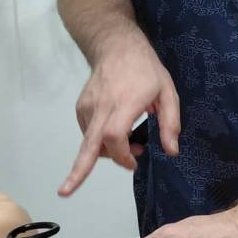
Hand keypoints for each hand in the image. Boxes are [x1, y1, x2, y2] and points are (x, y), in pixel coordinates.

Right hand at [61, 38, 180, 196]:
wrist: (116, 46)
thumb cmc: (146, 69)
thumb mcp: (168, 92)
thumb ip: (170, 123)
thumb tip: (171, 152)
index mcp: (125, 102)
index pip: (114, 135)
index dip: (122, 155)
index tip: (134, 163)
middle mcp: (101, 106)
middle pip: (88, 144)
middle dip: (77, 170)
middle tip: (66, 192)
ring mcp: (87, 106)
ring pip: (90, 141)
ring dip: (107, 152)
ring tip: (132, 146)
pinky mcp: (80, 106)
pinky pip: (88, 132)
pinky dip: (100, 140)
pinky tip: (118, 133)